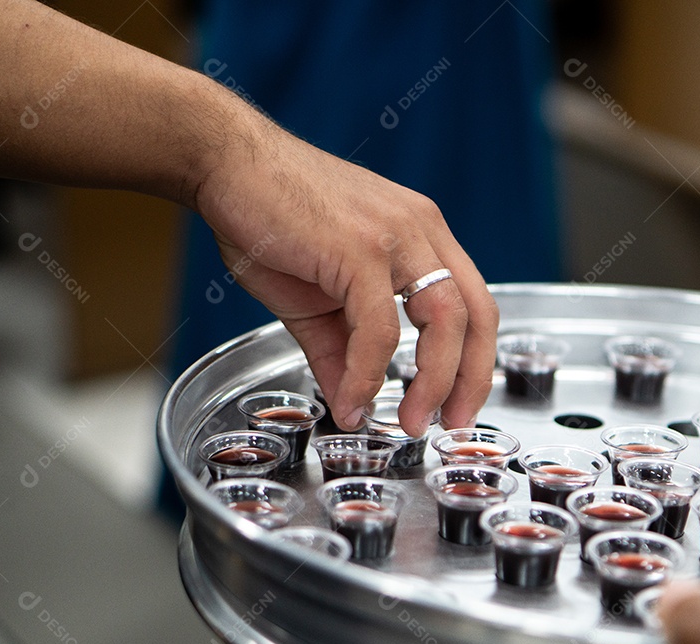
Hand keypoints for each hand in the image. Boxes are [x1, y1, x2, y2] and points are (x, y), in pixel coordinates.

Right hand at [0, 0, 498, 437]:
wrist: (223, 162)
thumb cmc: (269, 217)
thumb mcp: (315, 300)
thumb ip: (341, 352)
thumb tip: (351, 401)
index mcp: (422, 236)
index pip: (474, 305)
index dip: (476, 361)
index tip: (459, 406)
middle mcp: (421, 230)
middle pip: (476, 315)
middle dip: (471, 380)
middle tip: (451, 425)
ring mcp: (395, 235)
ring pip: (445, 319)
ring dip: (433, 381)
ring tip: (410, 421)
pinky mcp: (359, 247)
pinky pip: (380, 324)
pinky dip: (370, 371)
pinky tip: (352, 399)